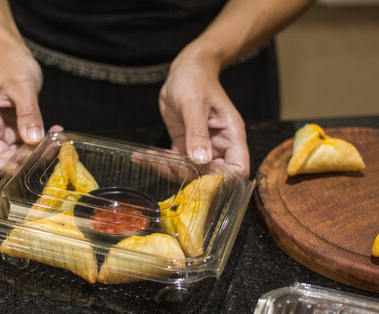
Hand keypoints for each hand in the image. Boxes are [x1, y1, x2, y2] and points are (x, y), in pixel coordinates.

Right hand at [0, 43, 58, 172]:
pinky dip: (40, 141)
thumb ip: (28, 113)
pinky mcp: (16, 127)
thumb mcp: (22, 87)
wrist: (13, 55)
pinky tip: (55, 133)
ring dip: (34, 152)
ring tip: (54, 142)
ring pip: (15, 151)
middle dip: (21, 159)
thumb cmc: (10, 64)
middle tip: (44, 153)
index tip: (14, 168)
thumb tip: (33, 139)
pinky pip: (27, 141)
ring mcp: (4, 128)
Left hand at [159, 47, 249, 177]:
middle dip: (187, 176)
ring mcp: (200, 146)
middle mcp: (218, 145)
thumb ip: (198, 133)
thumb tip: (201, 160)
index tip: (200, 179)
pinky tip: (142, 156)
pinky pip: (174, 161)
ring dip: (168, 169)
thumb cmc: (196, 80)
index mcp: (231, 136)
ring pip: (188, 171)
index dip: (223, 180)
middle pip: (210, 175)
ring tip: (147, 158)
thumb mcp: (194, 105)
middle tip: (166, 165)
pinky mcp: (183, 144)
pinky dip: (158, 161)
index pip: (237, 169)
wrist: (185, 69)